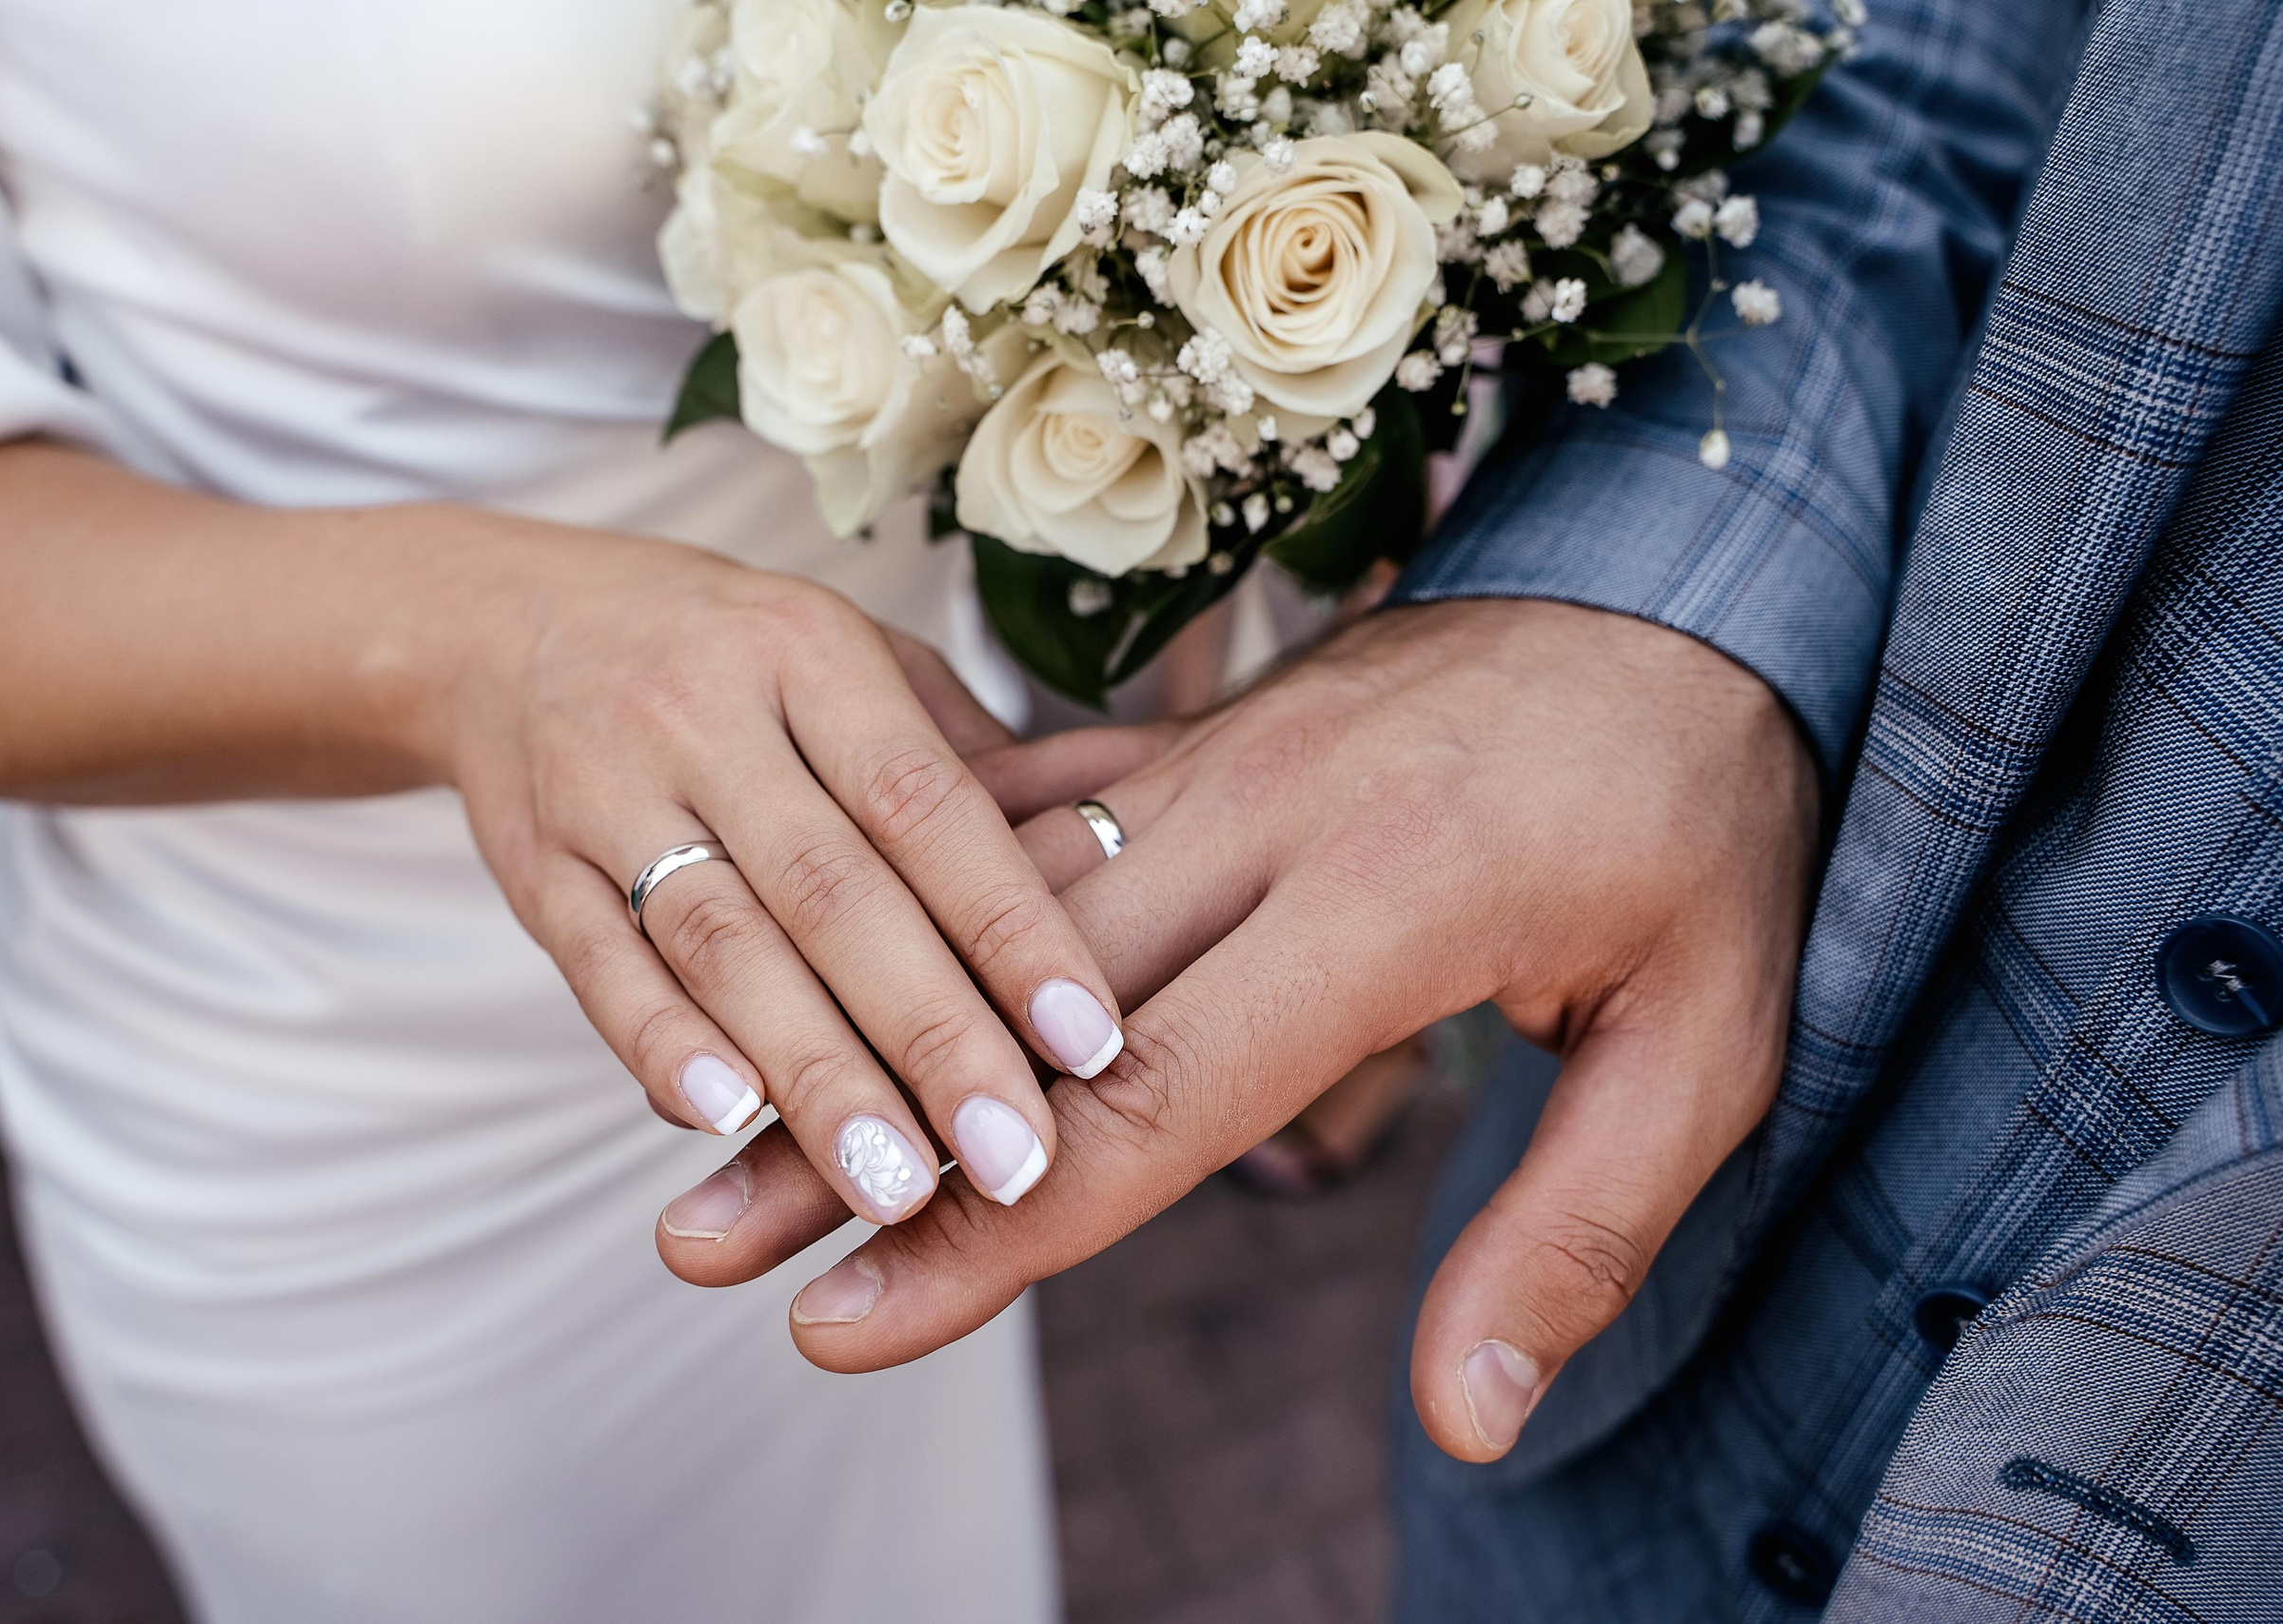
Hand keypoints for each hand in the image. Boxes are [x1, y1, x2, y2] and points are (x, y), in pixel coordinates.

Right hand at [410, 507, 1124, 1222]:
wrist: (505, 620)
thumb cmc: (733, 659)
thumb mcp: (851, 655)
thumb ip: (960, 760)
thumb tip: (1100, 874)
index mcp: (813, 653)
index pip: (930, 805)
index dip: (1014, 929)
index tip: (1095, 1043)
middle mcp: (708, 715)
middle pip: (833, 892)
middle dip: (933, 1037)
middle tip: (1014, 1159)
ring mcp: (607, 789)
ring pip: (721, 945)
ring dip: (814, 1076)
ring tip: (897, 1188)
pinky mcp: (535, 866)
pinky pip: (600, 964)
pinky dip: (664, 1047)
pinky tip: (730, 1126)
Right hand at [657, 597, 1814, 1463]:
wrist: (1679, 583)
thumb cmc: (1703, 831)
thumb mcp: (1708, 1042)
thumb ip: (1579, 1231)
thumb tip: (1466, 1423)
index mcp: (1390, 897)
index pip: (1157, 1100)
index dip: (992, 1236)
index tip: (847, 1322)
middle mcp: (1263, 821)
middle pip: (1018, 1012)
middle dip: (853, 1139)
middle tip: (701, 1250)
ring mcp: (1212, 766)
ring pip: (992, 915)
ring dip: (854, 1026)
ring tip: (717, 1135)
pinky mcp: (1193, 746)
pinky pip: (1028, 828)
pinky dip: (920, 913)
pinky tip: (815, 968)